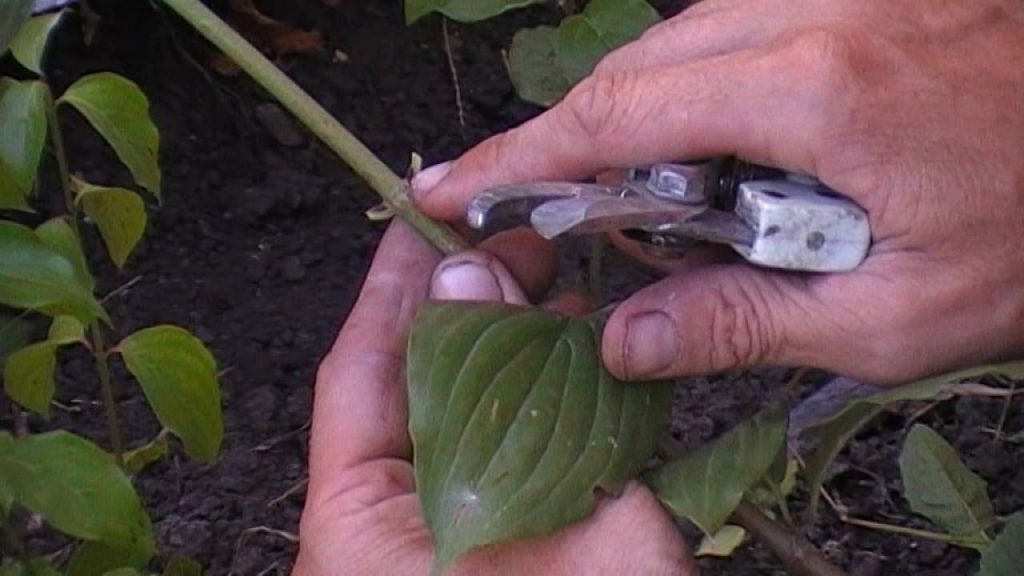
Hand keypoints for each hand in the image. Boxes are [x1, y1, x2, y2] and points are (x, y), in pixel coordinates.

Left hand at [294, 222, 697, 574]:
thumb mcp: (444, 518)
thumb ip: (456, 393)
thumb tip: (462, 272)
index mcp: (366, 505)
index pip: (367, 367)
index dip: (393, 285)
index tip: (421, 211)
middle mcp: (439, 491)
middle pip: (444, 364)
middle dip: (476, 290)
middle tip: (516, 227)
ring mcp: (520, 496)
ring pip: (520, 384)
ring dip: (540, 320)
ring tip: (563, 257)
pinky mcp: (598, 505)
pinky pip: (593, 417)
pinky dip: (601, 365)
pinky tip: (607, 320)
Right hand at [412, 0, 1023, 384]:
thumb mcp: (898, 314)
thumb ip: (747, 323)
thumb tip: (624, 340)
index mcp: (816, 90)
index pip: (616, 115)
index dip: (520, 158)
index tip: (455, 186)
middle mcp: (813, 12)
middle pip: (635, 69)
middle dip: (574, 143)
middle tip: (549, 214)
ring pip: (680, 42)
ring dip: (641, 117)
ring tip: (650, 199)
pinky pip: (736, 26)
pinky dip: (698, 86)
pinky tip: (723, 145)